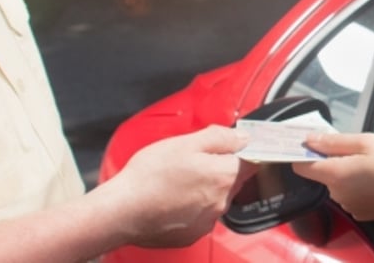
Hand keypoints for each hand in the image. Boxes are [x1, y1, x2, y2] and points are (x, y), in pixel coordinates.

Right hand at [104, 125, 256, 247]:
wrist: (122, 211)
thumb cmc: (149, 176)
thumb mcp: (184, 143)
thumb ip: (219, 138)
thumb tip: (242, 138)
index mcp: (223, 176)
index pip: (251, 161)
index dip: (240, 152)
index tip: (228, 148)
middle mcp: (221, 202)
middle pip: (232, 180)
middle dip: (217, 169)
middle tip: (190, 162)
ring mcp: (208, 221)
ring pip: (215, 198)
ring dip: (204, 189)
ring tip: (176, 181)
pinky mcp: (193, 234)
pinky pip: (201, 216)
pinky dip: (191, 207)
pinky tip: (172, 199)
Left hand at [292, 133, 373, 221]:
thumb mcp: (367, 142)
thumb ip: (334, 142)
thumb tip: (309, 140)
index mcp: (335, 174)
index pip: (301, 167)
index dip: (303, 154)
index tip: (312, 144)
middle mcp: (336, 194)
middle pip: (322, 174)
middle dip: (333, 161)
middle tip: (358, 150)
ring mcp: (349, 206)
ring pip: (337, 184)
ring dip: (347, 173)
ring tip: (372, 165)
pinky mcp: (361, 213)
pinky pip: (351, 195)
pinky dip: (358, 187)